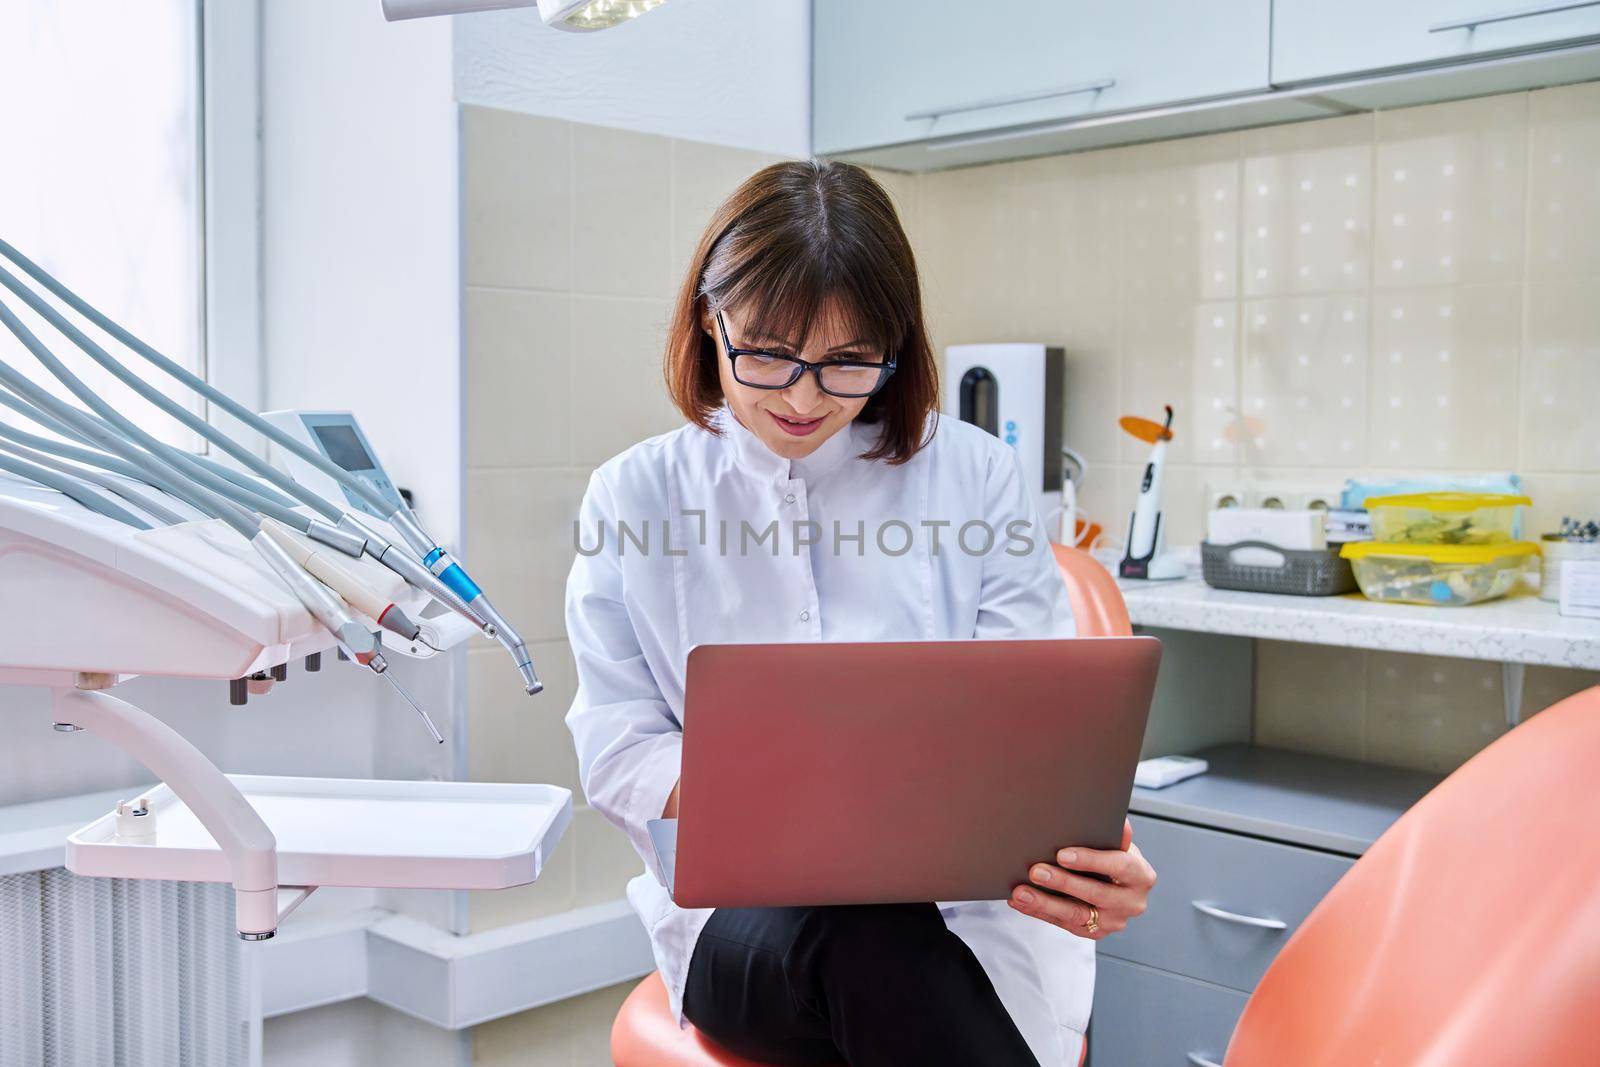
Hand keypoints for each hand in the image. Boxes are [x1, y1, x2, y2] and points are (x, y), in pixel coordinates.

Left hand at [1007, 819, 1155, 939]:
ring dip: (1045, 903)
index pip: (1118, 866)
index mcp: (1141, 875)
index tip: (1062, 854)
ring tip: (1021, 892)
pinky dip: (1038, 911)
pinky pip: (1062, 923)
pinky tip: (1019, 901)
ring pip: (1076, 915)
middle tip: (1035, 871)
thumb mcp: (1118, 843)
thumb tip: (1121, 823)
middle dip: (1062, 883)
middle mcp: (1131, 902)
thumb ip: (1116, 833)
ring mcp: (1113, 921)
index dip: (1090, 860)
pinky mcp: (1093, 932)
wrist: (1117, 884)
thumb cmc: (1113, 856)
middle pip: (1095, 894)